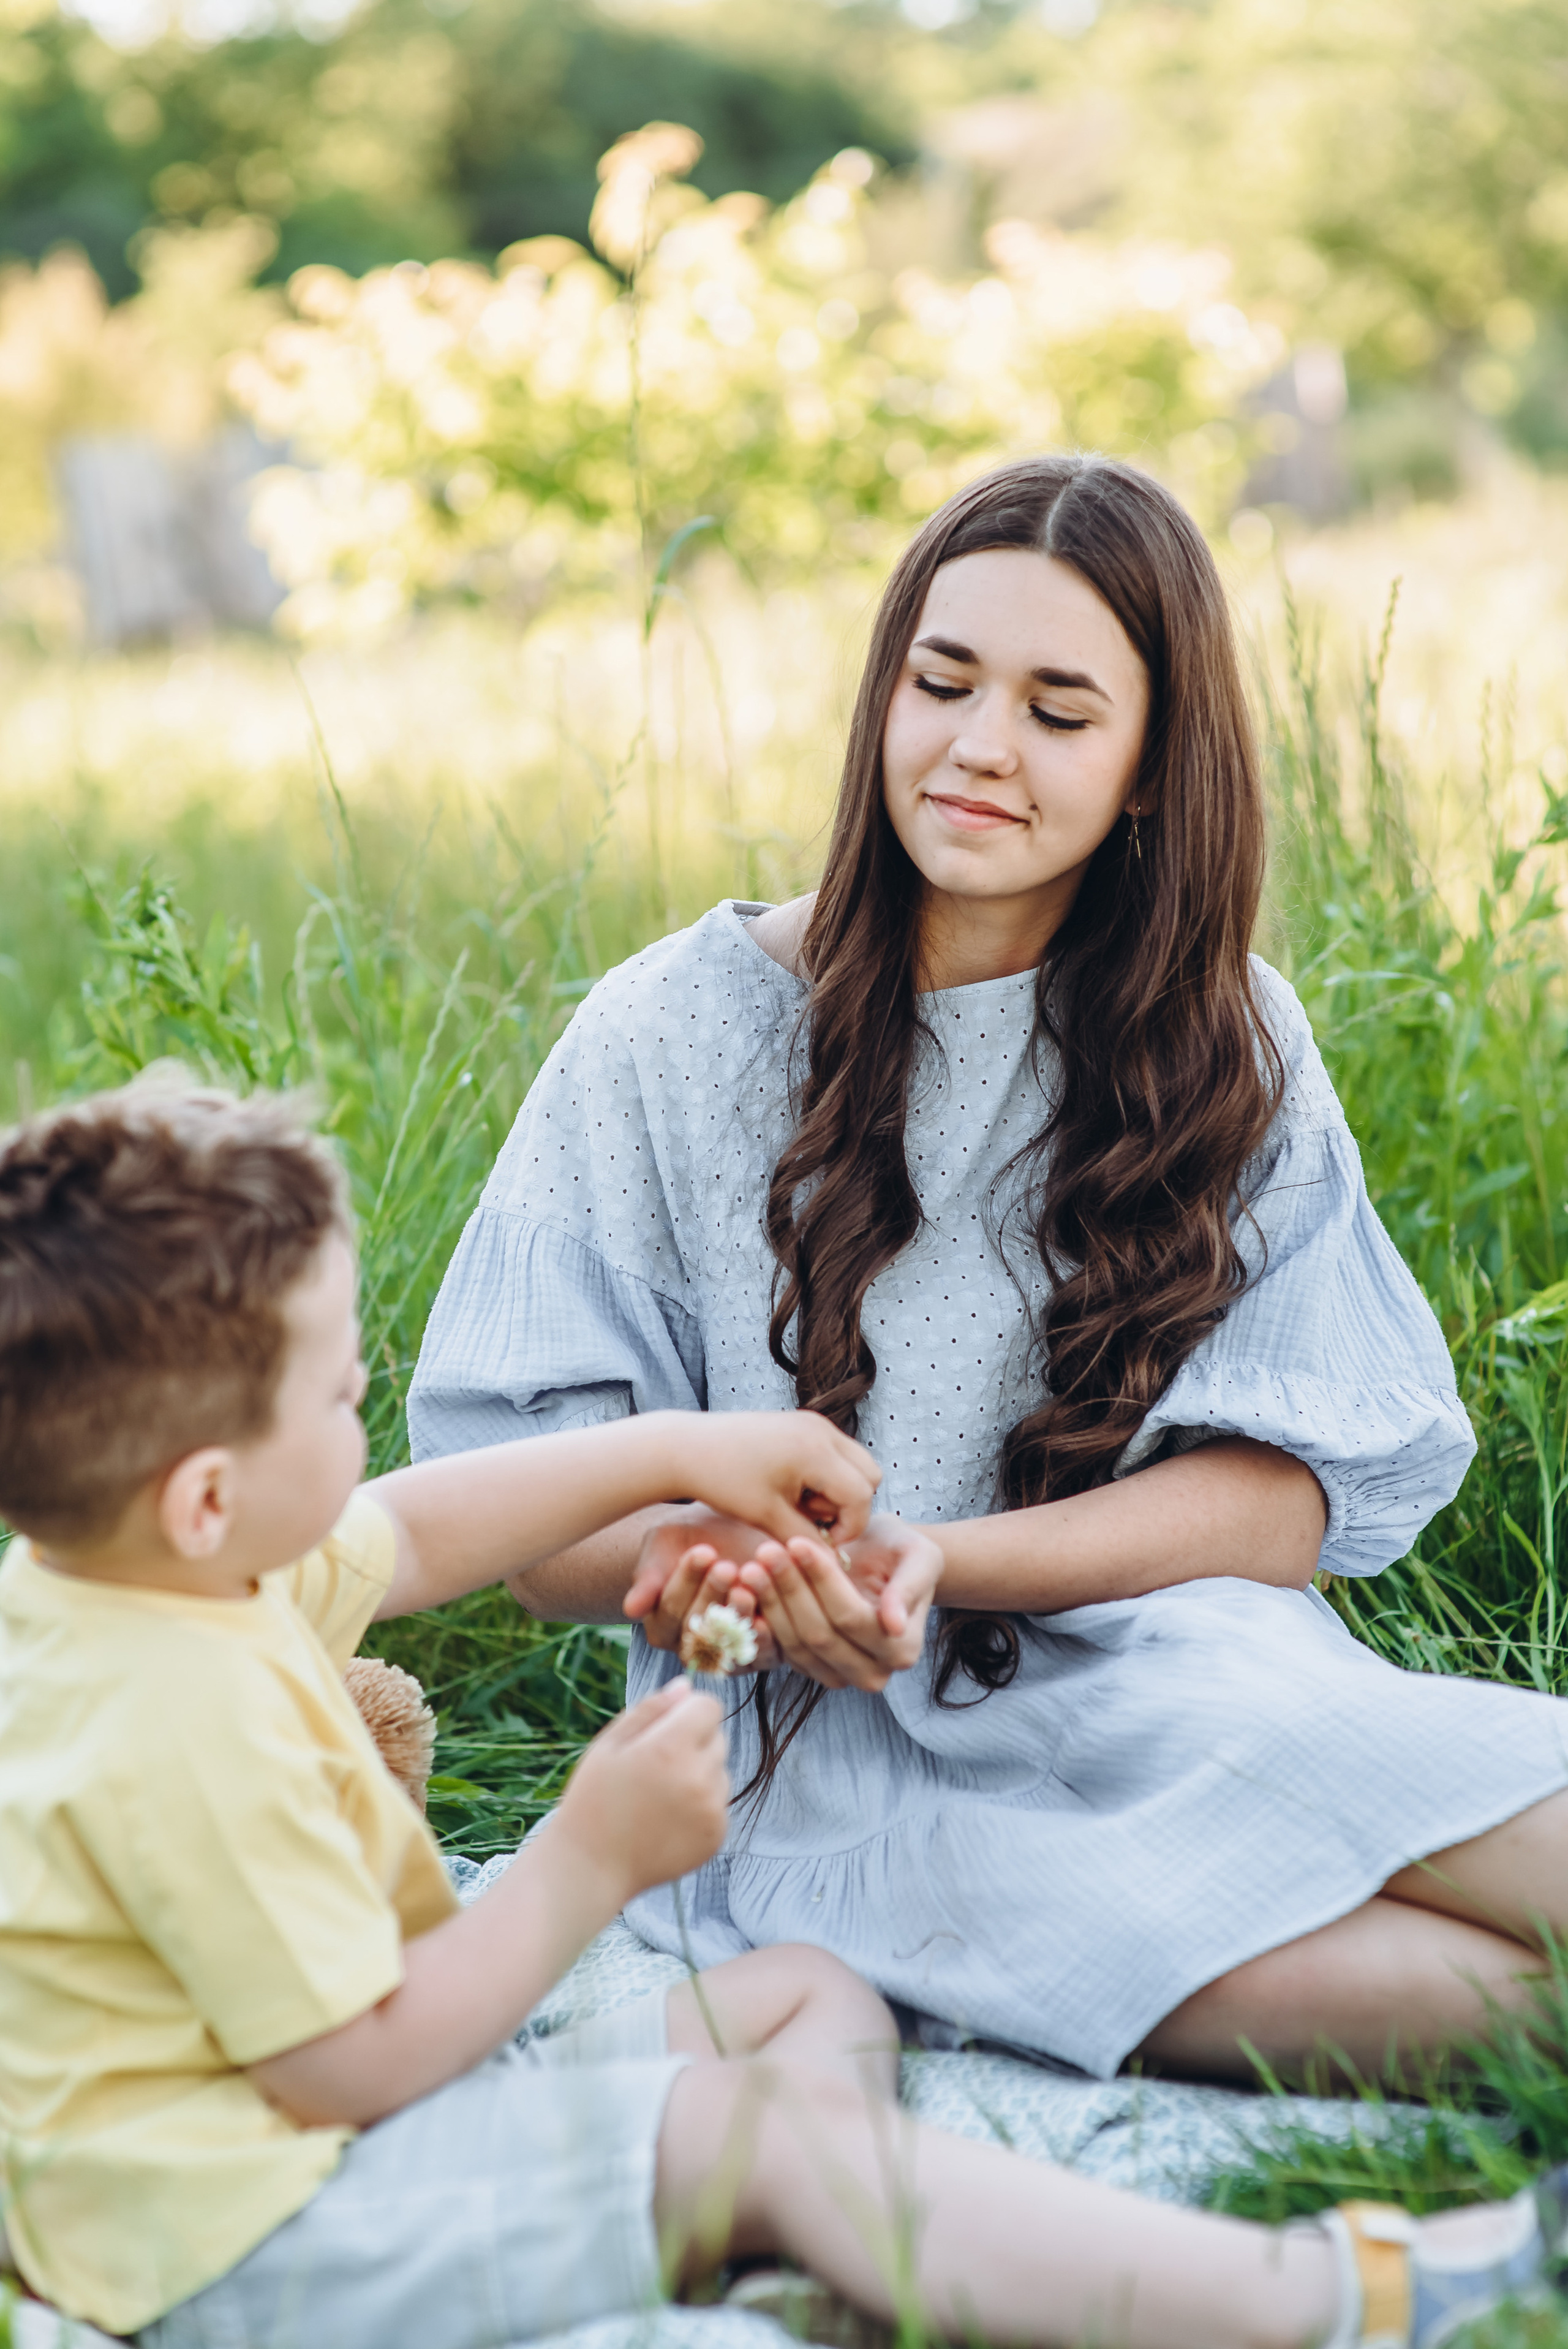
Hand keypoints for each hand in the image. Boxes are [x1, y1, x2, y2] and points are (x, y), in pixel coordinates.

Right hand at [555, 1679, 728, 1900]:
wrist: (592, 1866)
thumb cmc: (593, 1799)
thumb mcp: (609, 1744)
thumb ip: (650, 1709)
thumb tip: (686, 1686)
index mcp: (670, 1748)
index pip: (709, 1707)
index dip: (688, 1711)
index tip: (666, 1728)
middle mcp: (699, 1778)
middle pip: (718, 1738)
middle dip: (693, 1742)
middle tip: (655, 1766)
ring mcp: (711, 1810)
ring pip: (720, 1771)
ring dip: (700, 1774)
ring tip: (660, 1796)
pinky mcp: (717, 1836)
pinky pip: (720, 1804)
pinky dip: (702, 1806)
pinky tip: (668, 1819)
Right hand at [624, 1512, 781, 1666]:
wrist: (731, 1531)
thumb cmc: (689, 1536)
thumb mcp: (663, 1545)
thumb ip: (648, 1577)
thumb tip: (631, 1609)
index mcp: (662, 1628)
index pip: (671, 1611)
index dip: (686, 1582)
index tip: (703, 1551)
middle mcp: (692, 1648)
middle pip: (700, 1629)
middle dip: (713, 1595)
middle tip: (726, 1566)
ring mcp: (726, 1653)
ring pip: (729, 1644)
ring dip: (740, 1614)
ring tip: (749, 1581)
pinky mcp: (760, 1654)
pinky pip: (761, 1655)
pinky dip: (765, 1636)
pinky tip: (768, 1613)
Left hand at [671, 1410, 880, 1547]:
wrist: (687, 1447)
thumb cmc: (722, 1481)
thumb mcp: (766, 1516)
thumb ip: (805, 1539)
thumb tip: (835, 1564)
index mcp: (816, 1450)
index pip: (861, 1495)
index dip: (849, 1527)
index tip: (821, 1542)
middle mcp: (822, 1430)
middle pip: (869, 1475)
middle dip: (848, 1505)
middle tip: (810, 1520)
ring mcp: (814, 1423)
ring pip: (854, 1464)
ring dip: (836, 1491)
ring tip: (796, 1504)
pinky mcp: (803, 1423)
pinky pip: (835, 1454)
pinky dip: (824, 1476)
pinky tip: (790, 1489)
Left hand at [734, 1516, 942, 1692]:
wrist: (881, 1561)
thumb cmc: (901, 1552)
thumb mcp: (917, 1557)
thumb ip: (909, 1588)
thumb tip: (894, 1625)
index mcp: (901, 1650)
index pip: (850, 1617)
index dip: (821, 1582)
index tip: (797, 1542)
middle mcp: (872, 1674)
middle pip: (819, 1635)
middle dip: (789, 1589)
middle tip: (765, 1550)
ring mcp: (837, 1677)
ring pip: (795, 1644)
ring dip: (768, 1602)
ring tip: (751, 1563)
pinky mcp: (808, 1669)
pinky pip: (778, 1648)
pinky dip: (759, 1617)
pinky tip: (743, 1586)